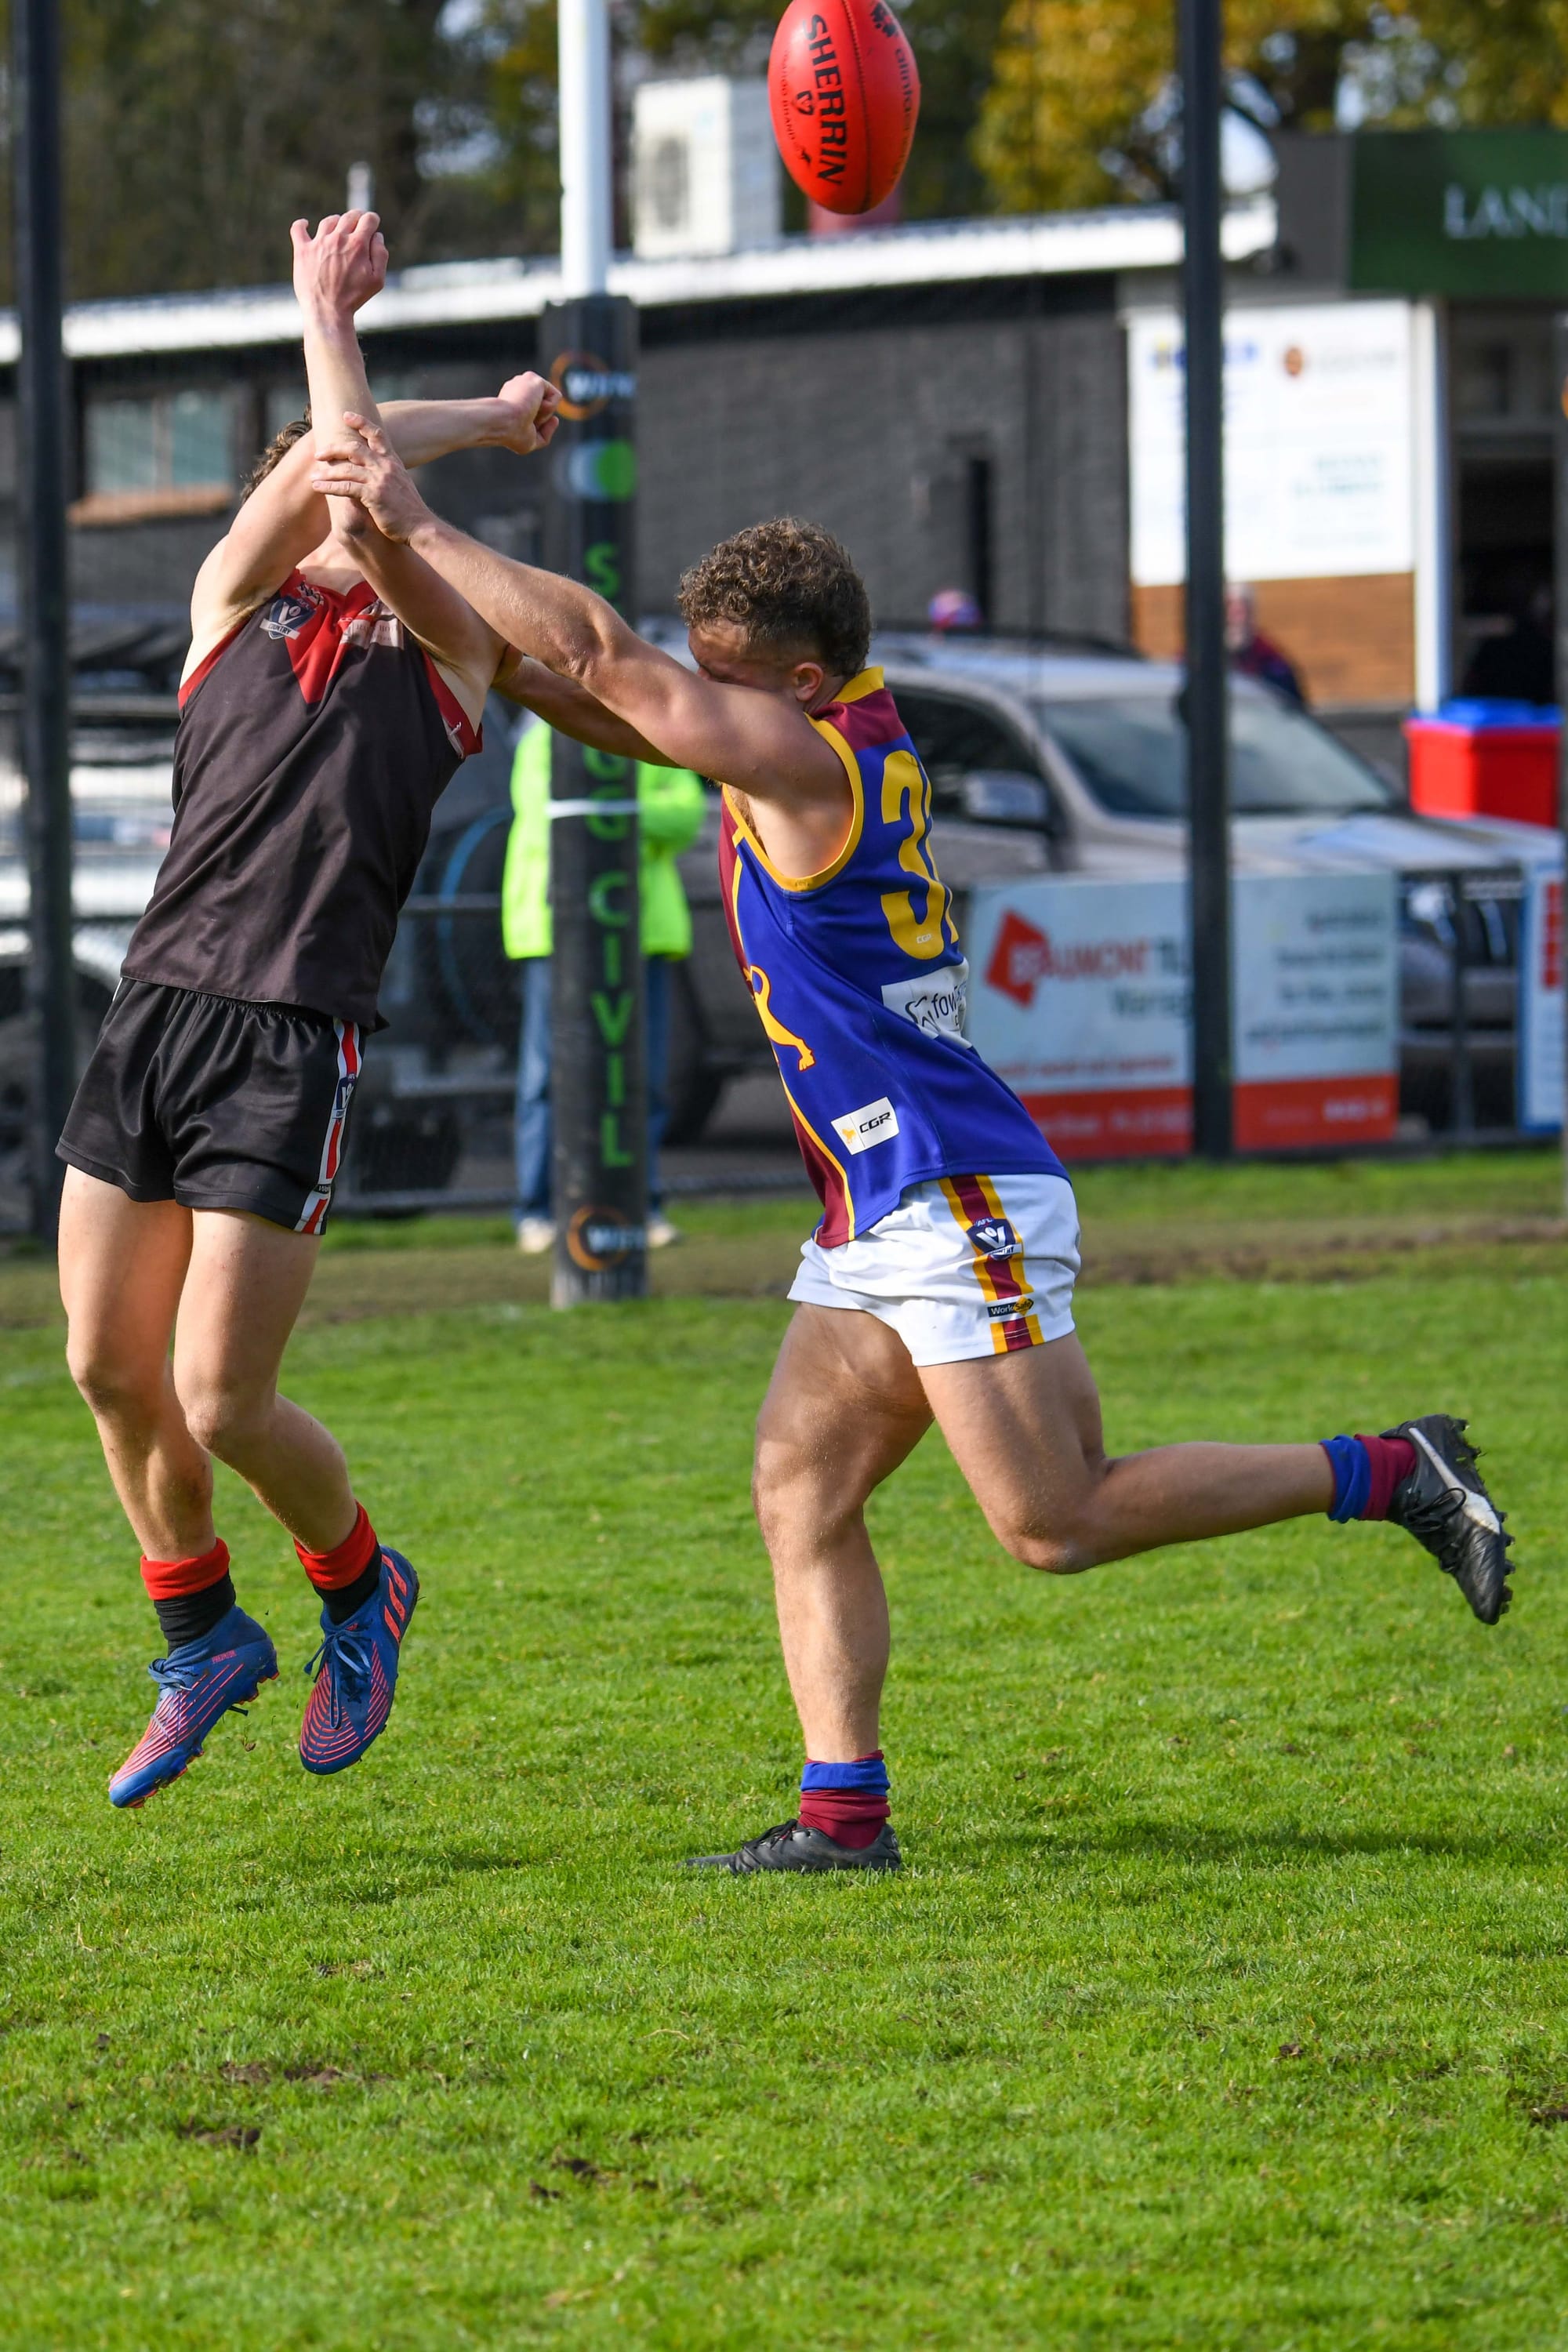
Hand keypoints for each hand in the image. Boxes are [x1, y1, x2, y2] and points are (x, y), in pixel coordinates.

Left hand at [291, 210, 387, 321]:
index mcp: (357, 244)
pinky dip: (301, 224)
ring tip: (338, 229)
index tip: (372, 224)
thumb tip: (377, 236)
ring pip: (328, 221)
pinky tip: (305, 224)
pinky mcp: (302, 250)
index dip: (372, 220)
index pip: (368, 219)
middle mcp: (337, 238)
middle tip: (358, 224)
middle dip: (357, 218)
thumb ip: (380, 254)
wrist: (327, 311)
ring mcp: (318, 243)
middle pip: (349, 216)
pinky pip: (298, 229)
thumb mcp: (377, 280)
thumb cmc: (354, 298)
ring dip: (336, 222)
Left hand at [311, 414, 428, 543]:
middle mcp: (386, 467)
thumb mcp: (401, 484)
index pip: (377, 435)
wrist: (421, 527)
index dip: (361, 422)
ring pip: (346, 469)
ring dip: (327, 472)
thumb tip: (374, 469)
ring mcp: (380, 480)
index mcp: (392, 462)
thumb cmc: (409, 510)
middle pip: (354, 448)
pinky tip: (318, 488)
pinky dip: (329, 487)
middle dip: (333, 449)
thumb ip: (387, 473)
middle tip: (319, 454)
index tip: (346, 415)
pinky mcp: (373, 496)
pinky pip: (345, 488)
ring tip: (313, 476)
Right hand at [493, 373, 560, 454]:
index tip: (519, 429)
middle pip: (543, 410)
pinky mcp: (533, 378)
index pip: (534, 414)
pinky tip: (534, 405)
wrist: (503, 422)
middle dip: (539, 421)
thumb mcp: (530, 441)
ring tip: (528, 413)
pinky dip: (549, 407)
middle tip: (523, 421)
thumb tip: (555, 419)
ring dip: (543, 415)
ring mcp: (524, 382)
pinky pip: (556, 396)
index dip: (533, 427)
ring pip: (549, 403)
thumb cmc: (511, 434)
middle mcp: (517, 389)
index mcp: (512, 401)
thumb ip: (544, 434)